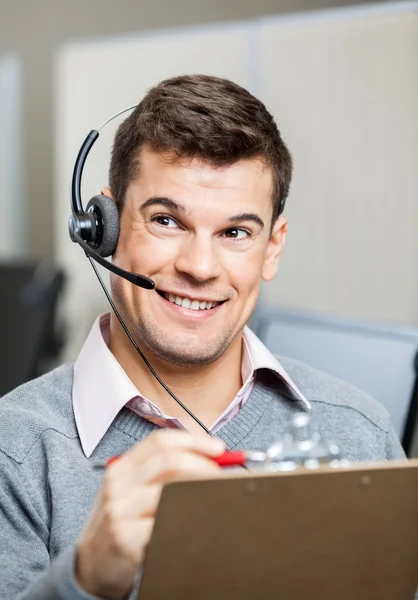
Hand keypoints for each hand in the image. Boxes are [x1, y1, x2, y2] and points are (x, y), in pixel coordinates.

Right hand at [75, 429, 223, 599]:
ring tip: (214, 498)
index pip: (160, 441)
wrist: (92, 564)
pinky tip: (195, 524)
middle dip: (202, 465)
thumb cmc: (121, 523)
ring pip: (170, 490)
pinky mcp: (125, 539)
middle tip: (220, 476)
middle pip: (168, 461)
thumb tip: (209, 461)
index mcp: (122, 467)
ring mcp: (120, 510)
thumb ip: (163, 473)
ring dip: (200, 492)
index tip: (218, 449)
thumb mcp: (132, 490)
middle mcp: (118, 483)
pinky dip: (187, 521)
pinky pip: (165, 524)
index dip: (194, 441)